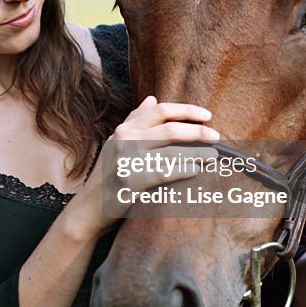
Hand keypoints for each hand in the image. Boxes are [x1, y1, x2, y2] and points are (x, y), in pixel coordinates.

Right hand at [71, 95, 219, 235]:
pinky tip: (196, 170)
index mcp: (124, 128)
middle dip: (198, 132)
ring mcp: (128, 159)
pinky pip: (167, 171)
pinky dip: (185, 169)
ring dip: (198, 153)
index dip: (186, 111)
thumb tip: (151, 99)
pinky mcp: (133, 180)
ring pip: (173, 151)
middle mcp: (125, 140)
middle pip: (170, 128)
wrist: (90, 207)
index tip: (207, 115)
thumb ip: (135, 121)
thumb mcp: (117, 143)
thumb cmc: (109, 174)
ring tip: (212, 156)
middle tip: (216, 136)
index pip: (160, 110)